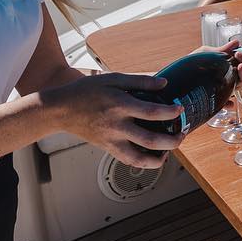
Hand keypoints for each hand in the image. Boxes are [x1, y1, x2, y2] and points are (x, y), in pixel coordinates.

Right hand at [44, 72, 186, 169]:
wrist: (60, 110)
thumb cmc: (86, 91)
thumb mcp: (113, 78)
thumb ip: (140, 80)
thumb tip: (164, 82)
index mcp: (119, 105)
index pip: (151, 112)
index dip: (170, 112)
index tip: (180, 109)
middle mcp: (116, 125)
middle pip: (150, 140)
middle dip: (171, 141)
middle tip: (181, 135)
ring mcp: (111, 140)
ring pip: (140, 158)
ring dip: (160, 158)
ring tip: (170, 150)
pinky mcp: (107, 148)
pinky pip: (129, 160)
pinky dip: (144, 162)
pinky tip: (154, 156)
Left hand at [196, 40, 241, 107]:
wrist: (176, 75)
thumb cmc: (190, 64)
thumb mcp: (206, 53)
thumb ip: (221, 50)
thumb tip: (236, 42)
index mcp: (230, 67)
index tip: (241, 53)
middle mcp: (230, 78)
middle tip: (239, 57)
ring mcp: (224, 88)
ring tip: (239, 67)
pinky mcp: (215, 99)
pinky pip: (225, 104)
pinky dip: (229, 103)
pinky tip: (230, 102)